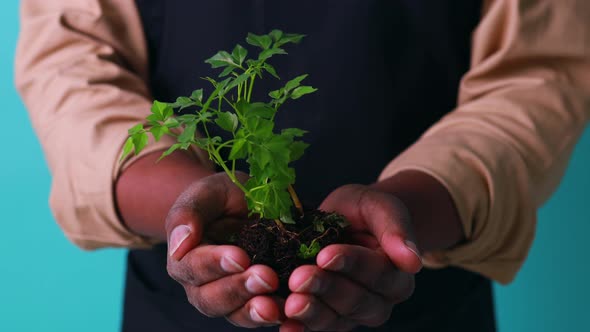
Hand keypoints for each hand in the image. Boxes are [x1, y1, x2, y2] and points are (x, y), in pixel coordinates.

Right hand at [165, 173, 283, 327]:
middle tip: (266, 277)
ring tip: (275, 306)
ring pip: (235, 313)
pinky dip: (276, 314)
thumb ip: (188, 213)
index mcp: (184, 259)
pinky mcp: (255, 300)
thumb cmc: (220, 197)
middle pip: (212, 299)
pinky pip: (262, 314)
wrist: (246, 203)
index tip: (240, 257)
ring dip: (255, 311)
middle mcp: (202, 285)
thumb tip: (180, 243)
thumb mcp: (205, 193)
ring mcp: (229, 297)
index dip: (215, 264)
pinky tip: (289, 309)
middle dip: (239, 289)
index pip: (193, 268)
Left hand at [281, 184, 422, 331]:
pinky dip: (301, 329)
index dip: (350, 263)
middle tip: (298, 277)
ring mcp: (352, 315)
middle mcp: (379, 301)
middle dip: (325, 288)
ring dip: (311, 312)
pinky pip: (316, 328)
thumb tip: (413, 261)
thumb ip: (395, 228)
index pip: (376, 272)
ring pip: (334, 319)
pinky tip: (286, 325)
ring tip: (290, 303)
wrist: (345, 222)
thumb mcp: (379, 206)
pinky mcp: (329, 320)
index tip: (325, 254)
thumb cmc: (364, 212)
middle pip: (354, 299)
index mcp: (397, 275)